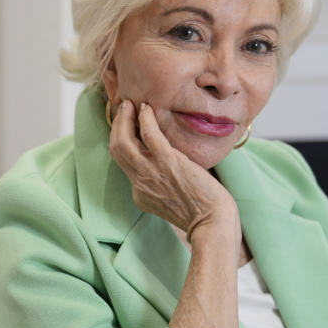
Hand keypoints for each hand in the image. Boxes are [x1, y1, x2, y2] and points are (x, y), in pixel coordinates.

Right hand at [108, 99, 238, 245]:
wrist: (212, 222)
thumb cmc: (200, 212)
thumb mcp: (170, 202)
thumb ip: (160, 186)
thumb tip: (165, 166)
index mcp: (140, 193)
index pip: (123, 163)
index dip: (121, 141)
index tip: (127, 127)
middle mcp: (139, 182)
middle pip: (116, 150)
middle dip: (116, 126)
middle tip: (123, 109)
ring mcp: (150, 172)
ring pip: (123, 141)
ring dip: (124, 119)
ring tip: (130, 105)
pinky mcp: (167, 161)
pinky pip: (148, 134)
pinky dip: (145, 118)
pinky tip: (147, 108)